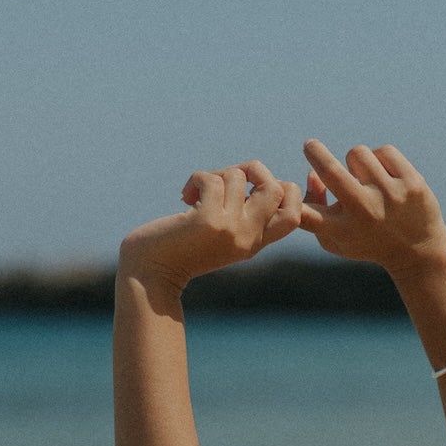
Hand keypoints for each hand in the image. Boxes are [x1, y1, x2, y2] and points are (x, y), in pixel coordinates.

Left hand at [118, 162, 301, 295]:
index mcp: (254, 243)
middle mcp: (247, 237)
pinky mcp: (208, 221)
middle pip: (278, 188)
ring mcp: (229, 229)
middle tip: (227, 178)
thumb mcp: (219, 235)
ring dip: (214, 174)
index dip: (285, 191)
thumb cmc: (181, 251)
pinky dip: (196, 179)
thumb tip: (248, 172)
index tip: (253, 188)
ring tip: (196, 193)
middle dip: (253, 170)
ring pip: (238, 176)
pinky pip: (212, 179)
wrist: (150, 275)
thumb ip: (239, 213)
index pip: (294, 214)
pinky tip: (185, 197)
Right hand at [299, 141, 445, 270]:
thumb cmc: (368, 242)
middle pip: (330, 171)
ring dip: (356, 162)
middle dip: (315, 153)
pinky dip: (380, 160)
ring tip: (365, 178)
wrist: (419, 252)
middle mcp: (365, 212)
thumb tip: (312, 173)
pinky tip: (385, 175)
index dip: (290, 197)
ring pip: (357, 154)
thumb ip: (314, 213)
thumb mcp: (336, 240)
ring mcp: (390, 195)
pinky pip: (384, 152)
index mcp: (343, 230)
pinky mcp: (412, 183)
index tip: (286, 185)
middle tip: (309, 146)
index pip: (305, 212)